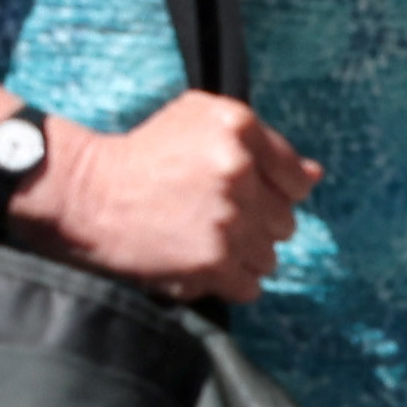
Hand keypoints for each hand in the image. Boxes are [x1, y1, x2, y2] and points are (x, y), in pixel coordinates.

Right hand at [25, 88, 316, 303]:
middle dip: (255, 222)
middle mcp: (238, 169)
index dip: (272, 191)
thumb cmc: (147, 153)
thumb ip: (262, 143)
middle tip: (212, 214)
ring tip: (202, 238)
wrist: (90, 195)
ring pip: (270, 256)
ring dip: (242, 254)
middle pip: (285, 220)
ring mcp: (228, 218)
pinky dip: (229, 280)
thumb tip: (316, 176)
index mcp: (237, 126)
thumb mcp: (199, 120)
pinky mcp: (214, 260)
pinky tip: (200, 261)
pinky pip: (251, 285)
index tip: (241, 193)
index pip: (296, 178)